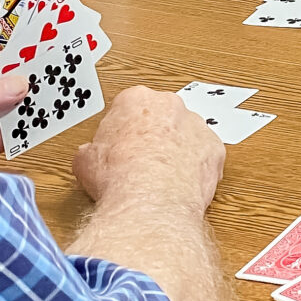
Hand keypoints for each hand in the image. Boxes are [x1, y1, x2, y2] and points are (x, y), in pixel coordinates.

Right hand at [74, 87, 224, 211]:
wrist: (149, 201)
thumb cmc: (119, 178)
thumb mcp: (85, 160)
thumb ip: (91, 150)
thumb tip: (89, 157)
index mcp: (136, 99)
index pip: (129, 107)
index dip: (123, 130)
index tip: (120, 145)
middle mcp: (169, 105)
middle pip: (161, 116)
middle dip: (152, 135)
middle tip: (141, 159)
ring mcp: (196, 126)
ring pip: (186, 134)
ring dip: (176, 150)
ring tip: (161, 175)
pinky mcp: (214, 149)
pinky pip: (205, 155)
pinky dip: (196, 167)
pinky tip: (181, 183)